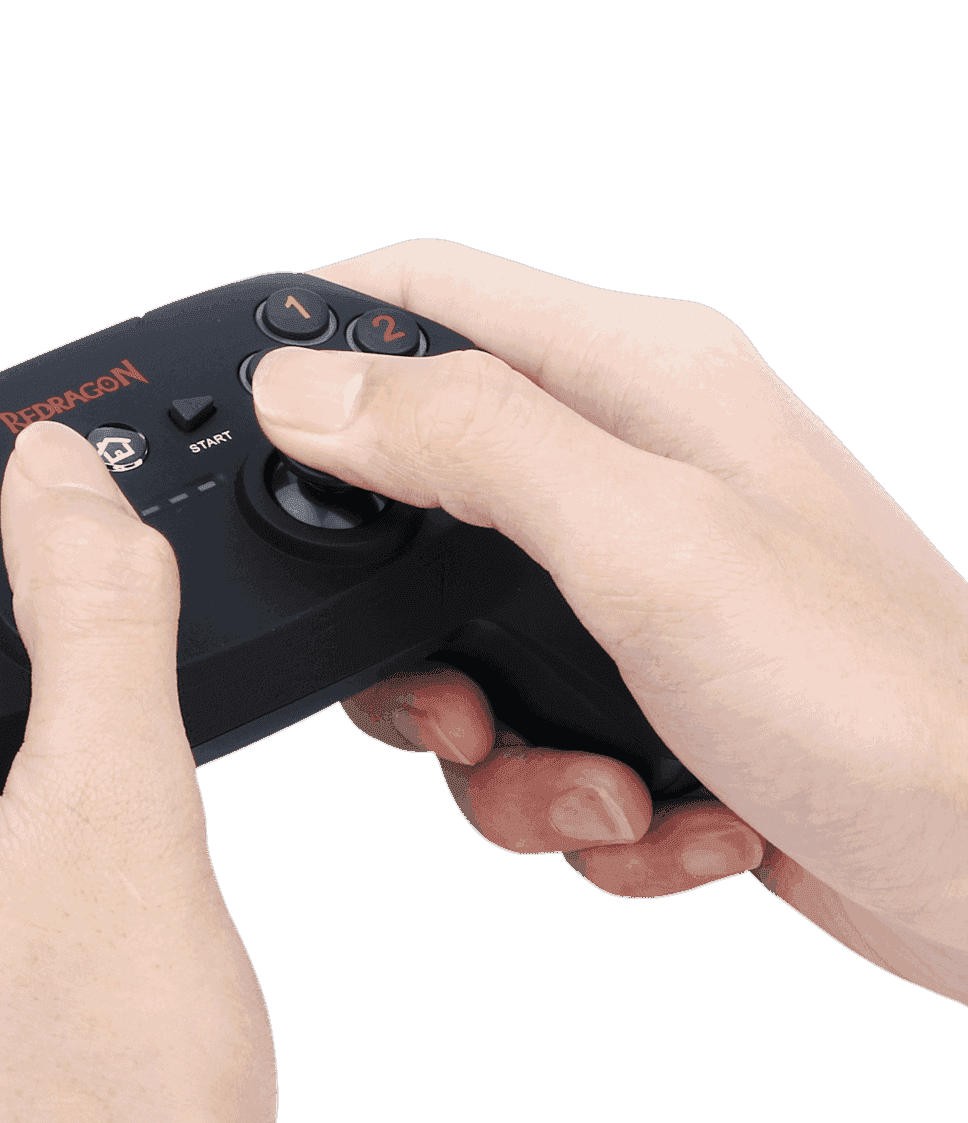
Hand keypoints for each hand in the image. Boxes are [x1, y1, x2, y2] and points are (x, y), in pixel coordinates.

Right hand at [252, 239, 967, 1005]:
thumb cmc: (876, 698)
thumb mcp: (644, 547)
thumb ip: (470, 445)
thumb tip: (305, 394)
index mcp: (636, 384)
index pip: (428, 297)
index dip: (318, 342)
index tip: (245, 429)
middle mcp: (634, 475)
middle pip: (419, 514)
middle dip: (411, 649)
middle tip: (459, 708)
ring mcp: (645, 592)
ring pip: (465, 663)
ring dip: (504, 764)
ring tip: (607, 794)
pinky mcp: (654, 697)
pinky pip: (537, 747)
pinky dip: (577, 810)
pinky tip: (674, 824)